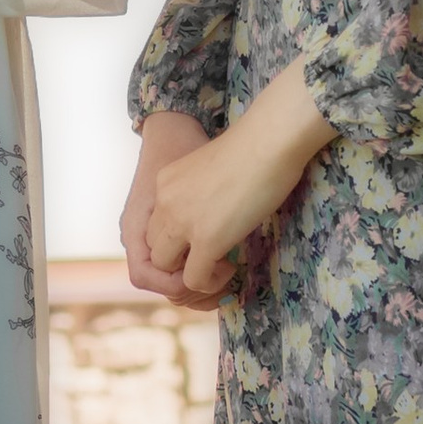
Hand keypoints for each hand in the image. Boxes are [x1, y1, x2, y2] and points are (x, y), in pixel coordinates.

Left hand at [133, 62, 333, 301]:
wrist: (267, 140)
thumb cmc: (254, 145)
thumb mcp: (211, 167)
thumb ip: (203, 189)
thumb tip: (216, 208)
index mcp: (166, 181)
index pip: (155, 223)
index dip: (177, 237)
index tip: (206, 236)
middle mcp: (165, 202)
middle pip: (155, 246)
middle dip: (179, 258)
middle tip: (210, 255)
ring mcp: (182, 223)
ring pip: (167, 267)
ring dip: (190, 272)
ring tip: (220, 264)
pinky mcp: (206, 241)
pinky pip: (194, 279)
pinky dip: (209, 282)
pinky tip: (229, 268)